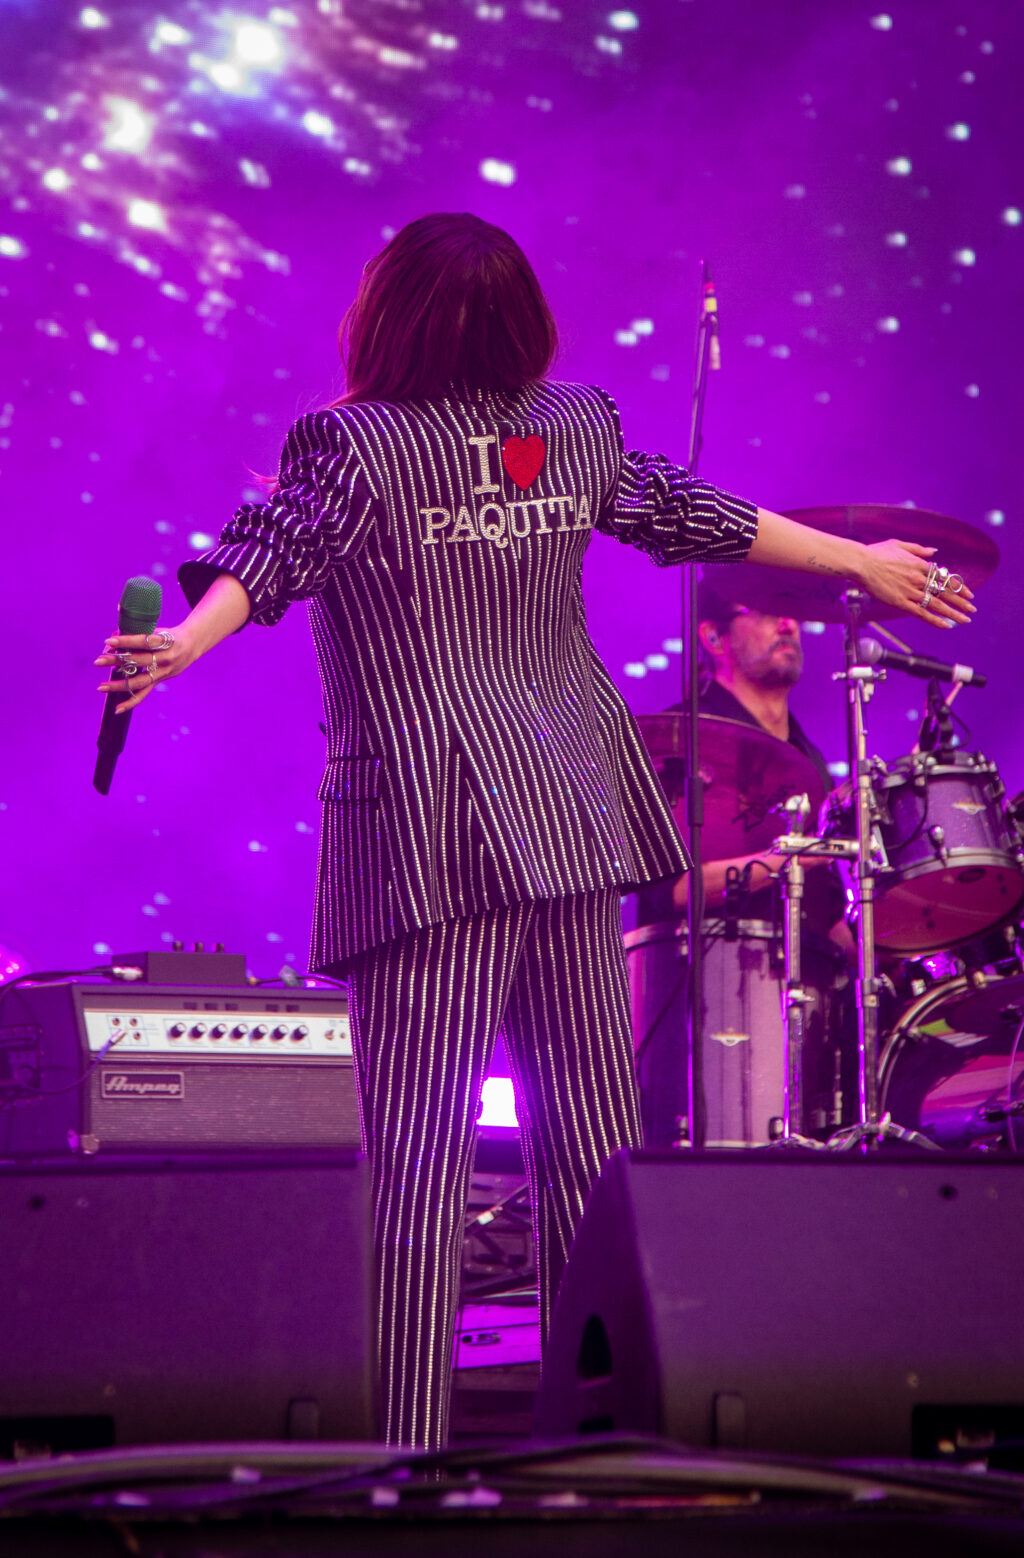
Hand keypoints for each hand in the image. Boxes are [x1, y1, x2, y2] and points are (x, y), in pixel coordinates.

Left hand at [95, 624, 195, 713]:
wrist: (193, 645)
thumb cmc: (169, 634)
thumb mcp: (158, 629)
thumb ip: (136, 633)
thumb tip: (112, 639)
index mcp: (166, 641)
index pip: (144, 642)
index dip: (126, 642)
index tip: (108, 642)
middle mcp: (166, 659)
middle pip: (139, 661)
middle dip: (116, 661)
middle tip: (98, 661)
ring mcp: (163, 672)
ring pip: (140, 681)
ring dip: (119, 685)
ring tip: (101, 687)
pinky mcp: (160, 680)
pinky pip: (145, 693)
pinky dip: (131, 702)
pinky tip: (118, 709)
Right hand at [858, 540, 975, 628]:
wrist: (861, 563)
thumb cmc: (876, 553)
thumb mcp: (899, 544)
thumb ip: (918, 548)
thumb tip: (934, 551)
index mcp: (920, 564)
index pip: (945, 578)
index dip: (959, 587)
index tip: (968, 594)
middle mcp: (919, 579)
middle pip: (946, 592)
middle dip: (961, 602)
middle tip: (972, 610)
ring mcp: (911, 591)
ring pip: (937, 605)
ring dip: (954, 613)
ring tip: (965, 620)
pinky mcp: (900, 602)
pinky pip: (921, 613)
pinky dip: (935, 620)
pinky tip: (946, 625)